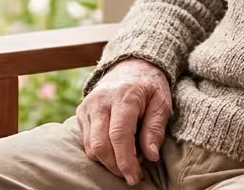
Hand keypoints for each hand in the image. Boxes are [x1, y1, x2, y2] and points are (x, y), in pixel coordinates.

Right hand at [77, 58, 171, 184]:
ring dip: (107, 162)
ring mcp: (88, 106)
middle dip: (115, 166)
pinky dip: (100, 152)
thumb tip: (151, 156)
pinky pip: (86, 140)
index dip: (126, 161)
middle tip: (132, 175)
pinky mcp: (81, 111)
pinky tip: (116, 152)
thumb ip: (155, 129)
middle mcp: (101, 101)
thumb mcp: (162, 103)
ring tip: (127, 162)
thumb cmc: (150, 86)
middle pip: (100, 144)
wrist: (131, 64)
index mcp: (124, 97)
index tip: (135, 177)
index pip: (119, 135)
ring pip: (90, 146)